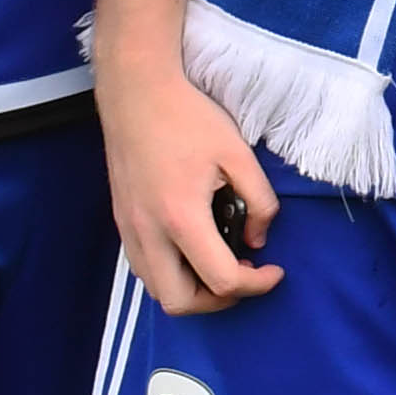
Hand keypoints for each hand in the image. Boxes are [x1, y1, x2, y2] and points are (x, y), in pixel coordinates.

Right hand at [100, 59, 281, 313]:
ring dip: (192, 290)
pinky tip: (194, 249)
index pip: (221, 279)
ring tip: (221, 264)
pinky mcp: (121, 221)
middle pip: (179, 302)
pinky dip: (172, 273)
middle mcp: (148, 231)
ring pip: (156, 290)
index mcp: (181, 216)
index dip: (256, 285)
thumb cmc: (188, 116)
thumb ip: (260, 202)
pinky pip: (144, 268)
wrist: (136, 91)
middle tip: (244, 276)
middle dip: (218, 301)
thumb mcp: (239, 154)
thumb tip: (257, 239)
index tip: (274, 269)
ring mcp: (128, 229)